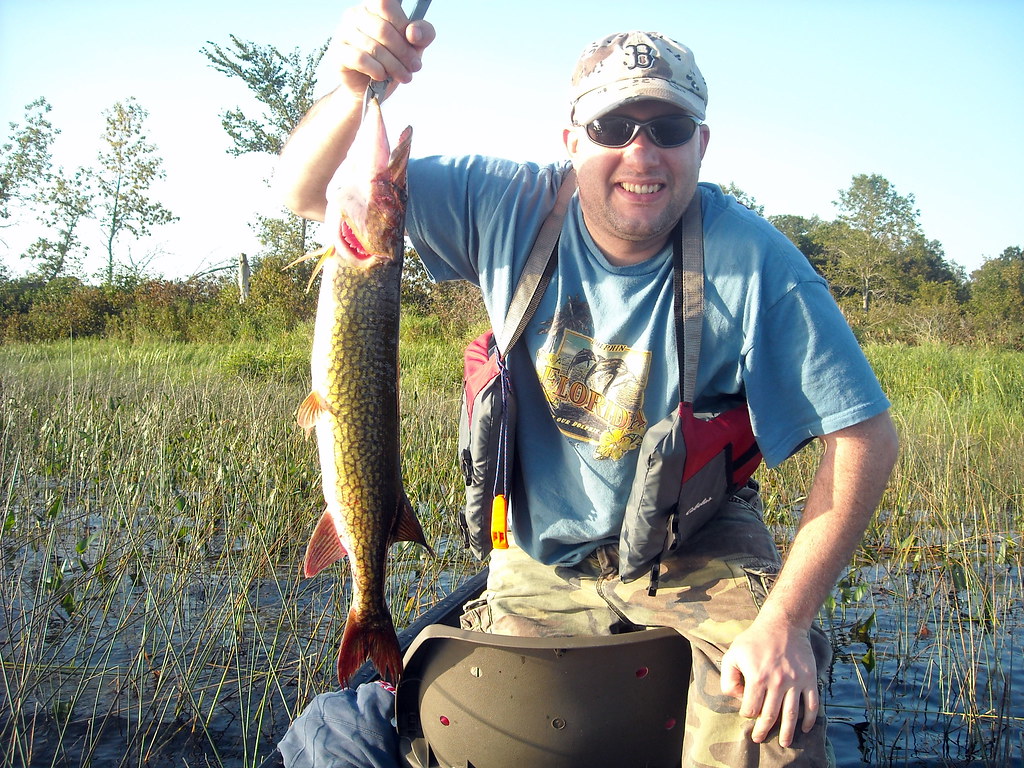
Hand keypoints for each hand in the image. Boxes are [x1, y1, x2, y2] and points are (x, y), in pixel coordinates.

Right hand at [333, 0, 435, 99]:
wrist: (370, 88)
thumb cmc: (392, 61)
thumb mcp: (414, 46)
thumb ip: (423, 34)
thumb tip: (413, 33)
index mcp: (373, 6)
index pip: (387, 4)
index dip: (402, 25)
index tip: (414, 44)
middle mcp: (355, 14)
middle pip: (383, 30)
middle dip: (404, 52)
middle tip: (414, 67)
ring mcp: (343, 32)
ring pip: (374, 47)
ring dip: (394, 66)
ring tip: (403, 76)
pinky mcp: (338, 53)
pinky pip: (360, 59)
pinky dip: (376, 70)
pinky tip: (382, 76)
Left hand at [720, 616, 819, 747]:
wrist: (783, 624)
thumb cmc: (755, 640)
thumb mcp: (733, 653)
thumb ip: (728, 677)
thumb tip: (737, 697)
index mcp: (757, 677)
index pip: (751, 708)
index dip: (747, 714)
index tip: (747, 712)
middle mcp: (778, 682)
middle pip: (770, 715)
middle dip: (764, 731)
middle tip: (759, 739)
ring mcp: (796, 681)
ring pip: (792, 715)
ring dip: (787, 732)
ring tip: (784, 744)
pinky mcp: (809, 679)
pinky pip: (812, 704)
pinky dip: (810, 720)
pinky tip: (805, 729)